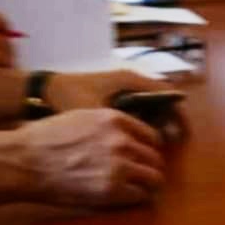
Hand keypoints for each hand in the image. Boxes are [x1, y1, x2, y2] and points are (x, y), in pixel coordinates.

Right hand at [0, 108, 165, 207]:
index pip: (151, 136)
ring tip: (135, 191)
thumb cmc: (45, 139)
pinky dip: (135, 199)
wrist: (23, 160)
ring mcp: (119, 164)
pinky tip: (123, 199)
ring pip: (154, 178)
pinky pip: (139, 196)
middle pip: (155, 158)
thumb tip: (129, 138)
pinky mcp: (112, 188)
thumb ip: (108, 126)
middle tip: (140, 179)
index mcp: (115, 119)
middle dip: (149, 169)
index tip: (141, 159)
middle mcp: (122, 139)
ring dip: (146, 186)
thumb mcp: (82, 118)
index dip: (147, 150)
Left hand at [46, 68, 188, 138]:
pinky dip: (144, 122)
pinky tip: (140, 140)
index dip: (177, 112)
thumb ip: (122, 127)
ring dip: (158, 122)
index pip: (166, 92)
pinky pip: (138, 108)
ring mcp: (121, 87)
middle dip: (170, 120)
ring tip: (159, 145)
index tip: (182, 131)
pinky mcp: (113, 96)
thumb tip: (147, 143)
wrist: (41, 89)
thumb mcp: (97, 114)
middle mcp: (130, 81)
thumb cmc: (69, 97)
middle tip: (174, 141)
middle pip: (161, 98)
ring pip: (150, 104)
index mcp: (130, 80)